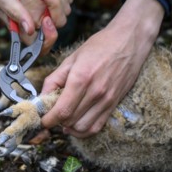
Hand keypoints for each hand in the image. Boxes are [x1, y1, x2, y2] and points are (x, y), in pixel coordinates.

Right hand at [0, 0, 72, 53]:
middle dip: (54, 8)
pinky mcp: (57, 2)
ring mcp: (49, 13)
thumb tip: (29, 29)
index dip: (48, 39)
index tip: (46, 20)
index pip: (42, 47)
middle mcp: (38, 24)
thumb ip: (13, 11)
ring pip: (65, 11)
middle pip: (57, 24)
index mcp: (24, 30)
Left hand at [41, 0, 164, 137]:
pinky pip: (97, 127)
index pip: (62, 110)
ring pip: (83, 128)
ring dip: (69, 127)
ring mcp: (107, 100)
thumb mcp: (71, 58)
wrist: (129, 41)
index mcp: (81, 78)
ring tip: (64, 118)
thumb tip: (42, 97)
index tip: (42, 119)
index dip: (49, 120)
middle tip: (51, 114)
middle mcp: (96, 92)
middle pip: (70, 121)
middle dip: (56, 122)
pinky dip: (83, 130)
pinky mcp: (114, 104)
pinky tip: (76, 123)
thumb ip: (54, 79)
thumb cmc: (100, 46)